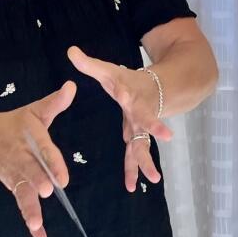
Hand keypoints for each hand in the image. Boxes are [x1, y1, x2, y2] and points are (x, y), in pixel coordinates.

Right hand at [0, 81, 75, 236]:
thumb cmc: (15, 124)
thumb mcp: (34, 111)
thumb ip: (54, 103)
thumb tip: (72, 86)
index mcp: (29, 138)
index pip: (44, 150)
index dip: (53, 162)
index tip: (61, 177)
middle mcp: (22, 158)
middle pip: (31, 172)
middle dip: (37, 182)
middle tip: (46, 191)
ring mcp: (16, 175)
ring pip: (23, 194)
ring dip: (30, 210)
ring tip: (38, 226)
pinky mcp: (15, 187)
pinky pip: (22, 205)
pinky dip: (30, 221)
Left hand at [68, 46, 170, 191]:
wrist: (156, 89)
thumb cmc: (129, 81)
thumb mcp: (110, 71)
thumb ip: (90, 64)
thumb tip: (70, 51)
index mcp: (131, 95)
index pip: (131, 93)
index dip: (128, 93)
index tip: (126, 93)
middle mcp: (140, 113)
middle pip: (146, 121)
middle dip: (155, 128)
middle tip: (167, 135)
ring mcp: (141, 127)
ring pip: (144, 144)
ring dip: (147, 161)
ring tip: (154, 178)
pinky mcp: (139, 138)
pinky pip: (135, 155)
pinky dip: (134, 170)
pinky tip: (132, 186)